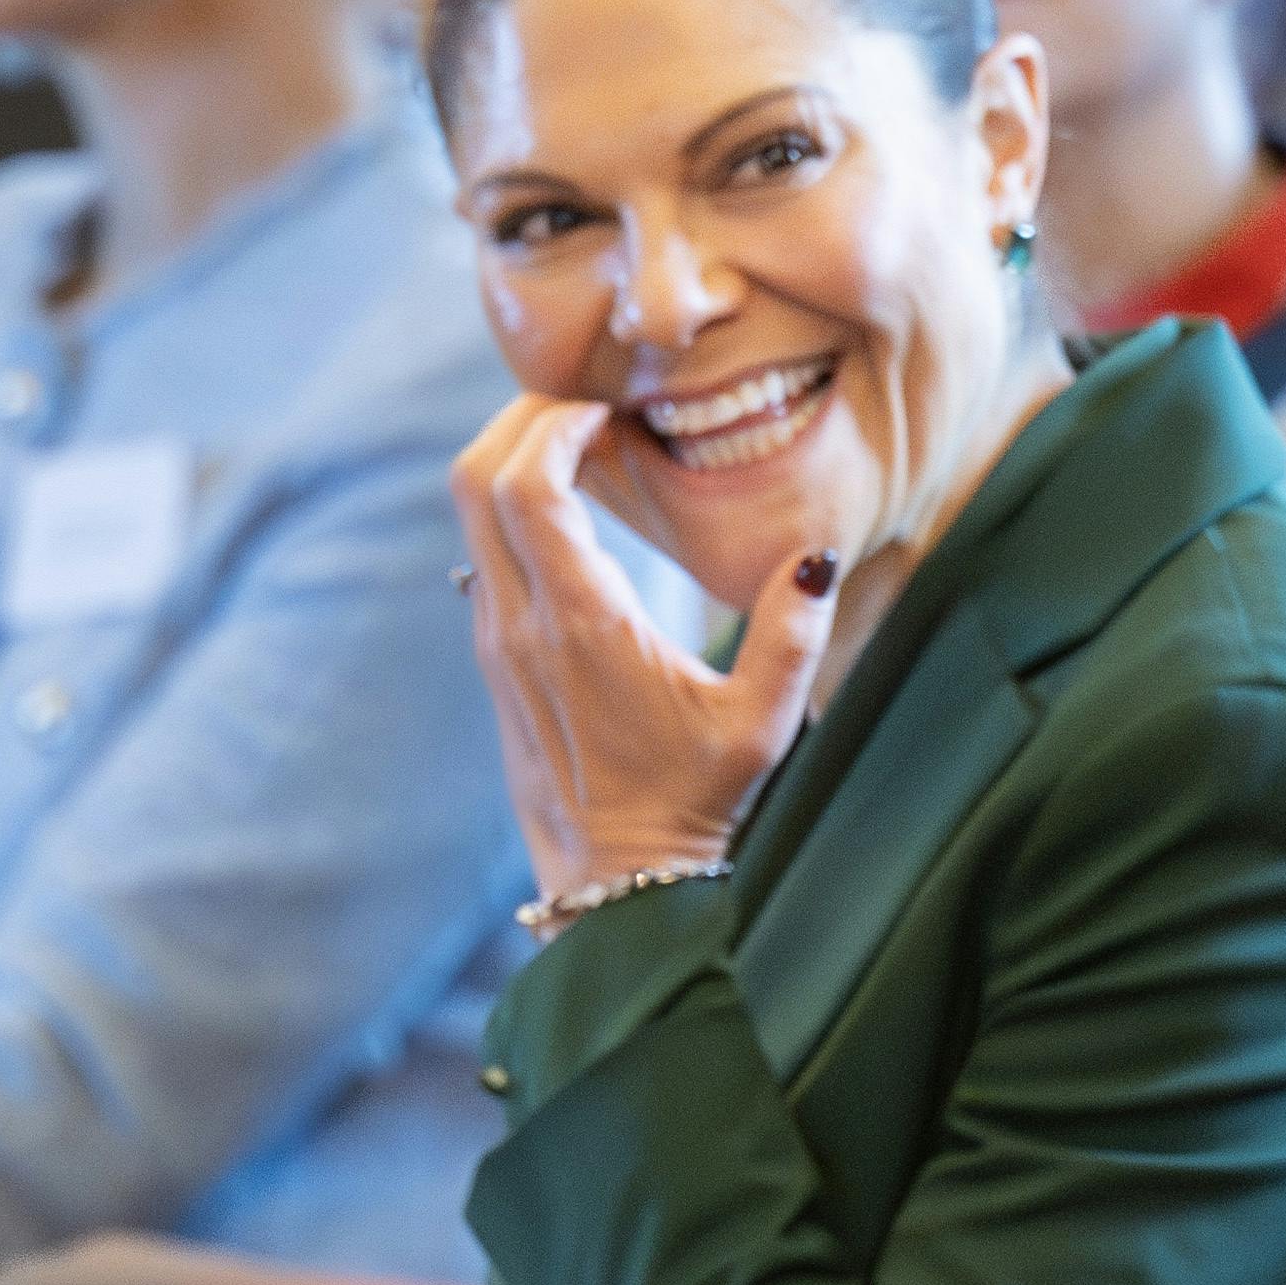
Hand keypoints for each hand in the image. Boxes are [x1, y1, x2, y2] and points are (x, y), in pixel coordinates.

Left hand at [452, 399, 827, 903]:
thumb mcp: (762, 722)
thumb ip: (792, 633)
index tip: (612, 408)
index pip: (530, 485)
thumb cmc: (694, 801)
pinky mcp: (497, 658)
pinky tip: (575, 508)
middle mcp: (523, 623)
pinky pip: (483, 550)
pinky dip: (513, 504)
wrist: (618, 882)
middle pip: (477, 477)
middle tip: (590, 402)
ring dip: (514, 457)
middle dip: (523, 418)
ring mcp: (499, 640)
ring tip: (585, 442)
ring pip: (470, 510)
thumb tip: (814, 555)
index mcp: (583, 624)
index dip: (558, 422)